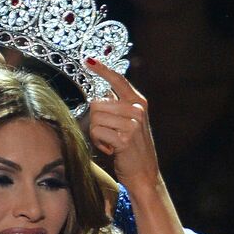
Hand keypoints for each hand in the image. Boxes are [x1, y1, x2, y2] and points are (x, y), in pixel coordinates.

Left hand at [85, 59, 159, 187]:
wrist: (144, 173)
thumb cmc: (133, 148)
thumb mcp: (131, 122)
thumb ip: (119, 105)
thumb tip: (101, 92)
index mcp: (138, 102)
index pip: (118, 80)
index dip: (102, 69)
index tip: (88, 61)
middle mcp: (136, 110)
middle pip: (97, 104)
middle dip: (95, 120)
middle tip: (106, 133)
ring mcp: (131, 124)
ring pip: (95, 118)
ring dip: (96, 133)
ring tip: (109, 142)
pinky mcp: (124, 139)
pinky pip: (96, 132)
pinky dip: (98, 142)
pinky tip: (109, 149)